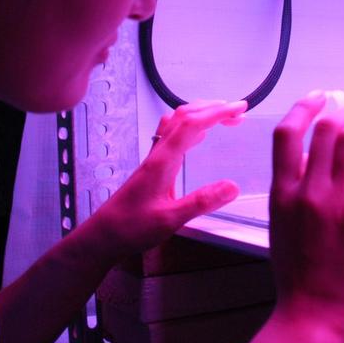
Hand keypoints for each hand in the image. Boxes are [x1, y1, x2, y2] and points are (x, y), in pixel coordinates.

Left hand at [88, 99, 245, 260]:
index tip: (240, 108)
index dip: (217, 113)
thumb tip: (233, 186)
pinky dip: (190, 127)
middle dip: (213, 108)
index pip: (192, 124)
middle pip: (184, 116)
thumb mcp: (170, 219)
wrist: (104, 234)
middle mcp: (158, 153)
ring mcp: (154, 158)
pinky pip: (172, 136)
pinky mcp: (153, 166)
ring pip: (177, 122)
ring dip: (201, 114)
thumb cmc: (132, 228)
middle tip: (238, 111)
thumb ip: (201, 202)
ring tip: (224, 117)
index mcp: (163, 160)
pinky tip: (200, 136)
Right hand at [268, 90, 343, 342]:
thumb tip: (308, 157)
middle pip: (327, 127)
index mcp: (283, 193)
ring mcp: (342, 203)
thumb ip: (292, 190)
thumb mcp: (282, 225)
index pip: (287, 134)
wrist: (313, 314)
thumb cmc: (297, 275)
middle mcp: (310, 191)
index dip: (304, 106)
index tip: (319, 96)